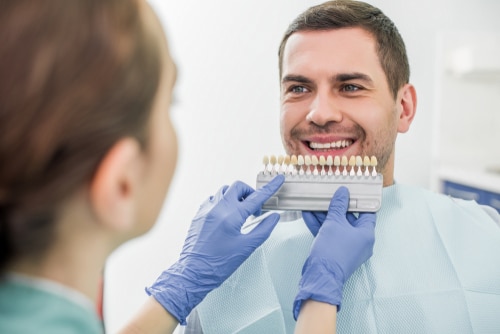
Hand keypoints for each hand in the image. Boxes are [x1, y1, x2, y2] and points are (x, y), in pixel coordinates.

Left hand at [146, 175, 284, 324]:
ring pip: (225, 190)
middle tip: (255, 209)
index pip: (256, 197)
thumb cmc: (219, 264)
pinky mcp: (199, 214)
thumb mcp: (246, 248)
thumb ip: (263, 230)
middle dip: (250, 192)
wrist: (193, 273)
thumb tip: (273, 217)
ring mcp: (206, 209)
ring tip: (241, 213)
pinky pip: (213, 199)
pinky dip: (223, 202)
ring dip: (236, 196)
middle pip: (238, 187)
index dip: (270, 188)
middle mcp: (218, 208)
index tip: (279, 179)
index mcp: (231, 216)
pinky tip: (226, 215)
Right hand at [293, 186, 375, 319]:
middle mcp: (359, 241)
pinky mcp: (334, 251)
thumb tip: (343, 193)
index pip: (367, 212)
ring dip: (325, 214)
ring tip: (314, 202)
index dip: (359, 199)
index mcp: (366, 234)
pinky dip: (320, 225)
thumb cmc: (332, 251)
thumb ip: (338, 206)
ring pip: (336, 226)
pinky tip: (308, 214)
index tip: (352, 190)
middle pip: (349, 218)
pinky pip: (329, 234)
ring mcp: (346, 246)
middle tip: (329, 194)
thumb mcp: (334, 223)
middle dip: (336, 206)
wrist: (320, 276)